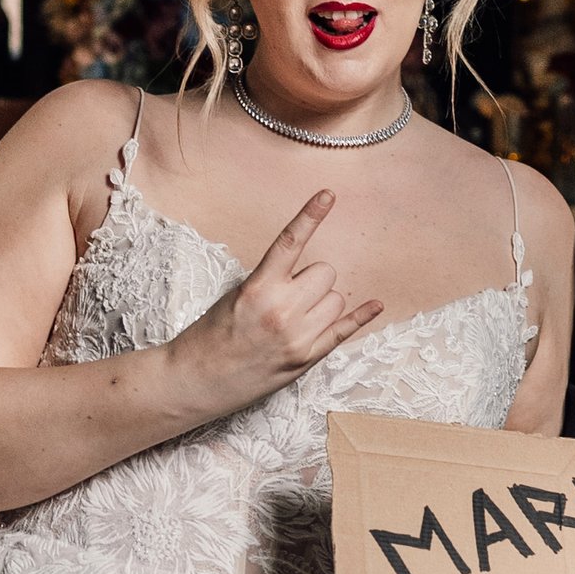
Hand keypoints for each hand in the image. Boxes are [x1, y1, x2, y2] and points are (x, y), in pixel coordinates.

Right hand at [176, 192, 381, 418]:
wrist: (198, 379)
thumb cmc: (212, 334)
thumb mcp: (234, 295)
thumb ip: (269, 280)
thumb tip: (300, 272)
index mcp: (258, 288)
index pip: (291, 242)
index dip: (311, 215)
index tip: (329, 194)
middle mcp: (282, 310)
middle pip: (325, 273)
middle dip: (311, 279)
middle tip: (289, 295)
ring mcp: (298, 336)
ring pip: (336, 299)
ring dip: (321, 302)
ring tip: (295, 318)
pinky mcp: (307, 358)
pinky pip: (344, 330)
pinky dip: (361, 316)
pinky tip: (376, 305)